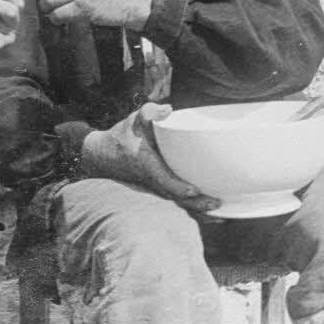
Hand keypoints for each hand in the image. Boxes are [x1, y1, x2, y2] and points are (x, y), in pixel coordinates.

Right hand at [81, 102, 219, 213]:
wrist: (103, 156)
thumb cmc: (122, 136)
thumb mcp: (132, 120)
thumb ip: (148, 112)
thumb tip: (168, 109)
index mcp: (147, 165)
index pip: (164, 180)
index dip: (179, 187)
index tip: (194, 189)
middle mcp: (153, 181)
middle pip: (176, 198)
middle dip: (196, 204)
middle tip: (217, 203)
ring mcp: (156, 189)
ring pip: (178, 204)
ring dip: (198, 211)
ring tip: (220, 213)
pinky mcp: (160, 191)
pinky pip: (178, 204)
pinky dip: (194, 211)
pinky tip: (212, 214)